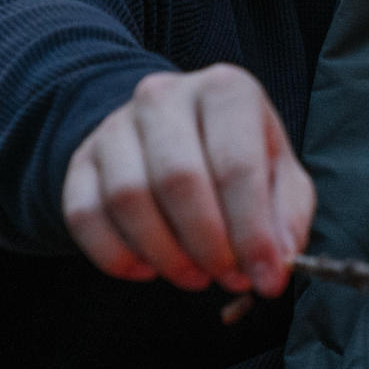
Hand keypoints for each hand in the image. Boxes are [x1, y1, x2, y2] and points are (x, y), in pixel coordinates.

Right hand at [60, 65, 314, 293]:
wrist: (171, 135)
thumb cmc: (236, 157)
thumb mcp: (279, 175)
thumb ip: (287, 217)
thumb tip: (277, 262)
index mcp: (225, 89)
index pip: (236, 166)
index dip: (253, 233)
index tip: (265, 278)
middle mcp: (164, 96)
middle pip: (178, 180)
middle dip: (208, 245)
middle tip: (228, 277)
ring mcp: (115, 125)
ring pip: (128, 199)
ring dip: (165, 255)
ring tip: (194, 275)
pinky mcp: (81, 160)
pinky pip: (84, 215)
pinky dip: (116, 256)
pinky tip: (148, 269)